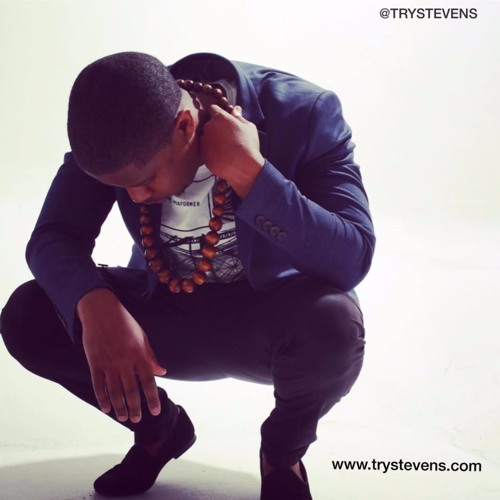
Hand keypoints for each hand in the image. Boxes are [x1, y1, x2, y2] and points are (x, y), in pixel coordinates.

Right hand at [77, 288, 165, 422]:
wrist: (101, 311)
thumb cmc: (124, 323)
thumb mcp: (142, 337)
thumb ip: (150, 357)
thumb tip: (162, 372)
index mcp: (139, 354)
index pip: (148, 381)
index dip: (152, 398)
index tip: (155, 411)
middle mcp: (124, 361)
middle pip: (131, 390)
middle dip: (135, 407)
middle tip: (137, 419)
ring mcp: (109, 363)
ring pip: (115, 391)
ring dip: (120, 407)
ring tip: (123, 417)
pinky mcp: (95, 363)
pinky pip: (99, 385)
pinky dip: (102, 398)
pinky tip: (107, 408)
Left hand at [200, 104, 264, 198]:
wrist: (243, 167)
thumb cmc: (248, 145)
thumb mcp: (249, 127)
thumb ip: (239, 117)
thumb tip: (235, 110)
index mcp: (220, 117)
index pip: (213, 109)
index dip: (218, 113)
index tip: (223, 119)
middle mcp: (208, 127)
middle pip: (209, 124)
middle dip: (215, 128)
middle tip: (226, 136)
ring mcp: (204, 141)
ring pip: (206, 137)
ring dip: (212, 140)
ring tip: (225, 148)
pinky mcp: (203, 154)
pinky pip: (205, 150)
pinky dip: (211, 151)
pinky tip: (221, 156)